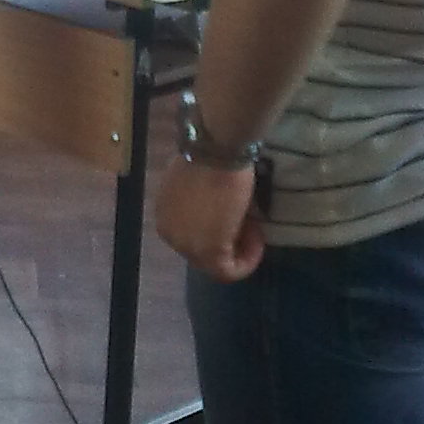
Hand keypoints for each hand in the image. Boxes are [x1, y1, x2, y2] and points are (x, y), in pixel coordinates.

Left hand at [154, 157, 266, 281]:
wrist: (216, 152)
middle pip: (203, 253)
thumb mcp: (198, 186)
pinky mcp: (208, 253)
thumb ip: (200, 203)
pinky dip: (247, 261)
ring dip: (240, 250)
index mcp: (164, 216)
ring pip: (216, 265)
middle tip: (249, 222)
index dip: (219, 229)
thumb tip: (215, 210)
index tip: (238, 214)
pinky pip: (228, 271)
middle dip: (229, 241)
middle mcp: (169, 234)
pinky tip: (258, 239)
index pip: (193, 236)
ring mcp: (185, 246)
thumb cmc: (210, 159)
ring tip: (255, 227)